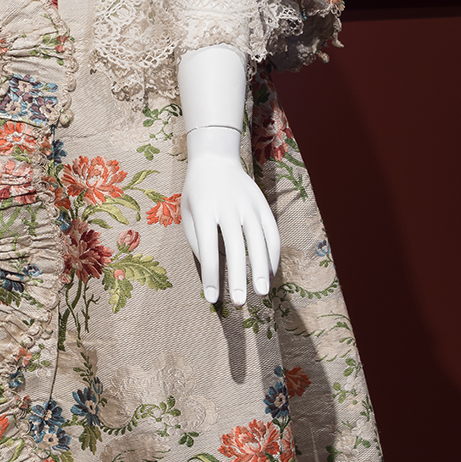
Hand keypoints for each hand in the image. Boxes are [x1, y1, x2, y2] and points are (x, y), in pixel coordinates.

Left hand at [181, 126, 280, 305]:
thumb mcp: (188, 213)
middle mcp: (228, 206)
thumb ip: (197, 241)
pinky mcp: (263, 204)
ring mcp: (249, 204)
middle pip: (236, 246)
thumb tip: (212, 272)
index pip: (208, 247)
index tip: (211, 298)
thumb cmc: (197, 192)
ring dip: (261, 269)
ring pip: (258, 241)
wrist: (215, 159)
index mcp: (204, 208)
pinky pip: (272, 234)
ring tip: (261, 293)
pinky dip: (273, 256)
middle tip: (239, 303)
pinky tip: (269, 274)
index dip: (210, 274)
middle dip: (238, 277)